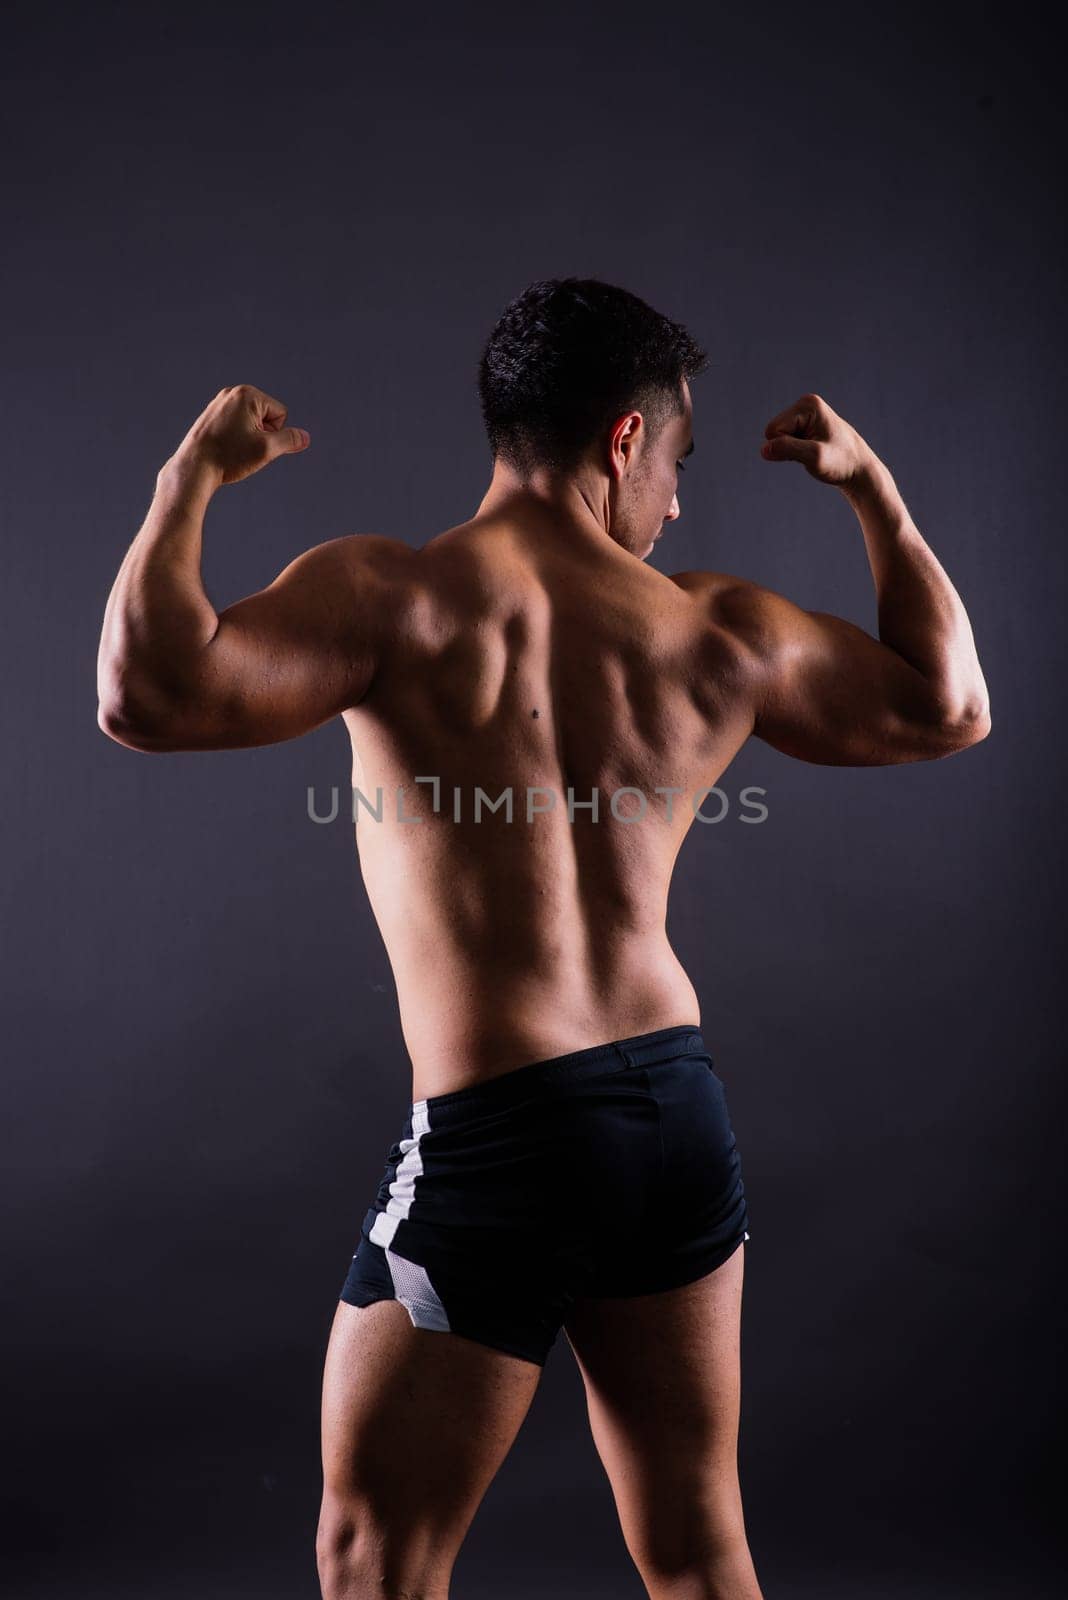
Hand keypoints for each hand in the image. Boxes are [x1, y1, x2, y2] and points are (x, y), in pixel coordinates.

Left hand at [166, 384, 310, 486]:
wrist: (194, 467)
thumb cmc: (229, 456)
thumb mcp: (267, 450)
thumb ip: (290, 440)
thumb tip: (305, 437)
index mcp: (247, 394)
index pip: (280, 414)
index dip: (274, 435)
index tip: (253, 444)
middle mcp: (232, 393)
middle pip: (266, 417)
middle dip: (262, 435)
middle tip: (242, 448)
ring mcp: (219, 403)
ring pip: (251, 423)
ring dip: (249, 438)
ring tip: (231, 449)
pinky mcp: (211, 415)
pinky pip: (237, 426)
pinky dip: (235, 439)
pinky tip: (223, 448)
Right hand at [759, 393, 872, 488]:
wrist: (859, 470)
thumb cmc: (841, 462)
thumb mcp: (815, 457)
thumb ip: (788, 450)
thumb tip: (764, 450)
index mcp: (808, 405)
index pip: (774, 429)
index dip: (787, 447)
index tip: (812, 450)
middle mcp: (805, 405)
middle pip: (773, 431)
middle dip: (788, 448)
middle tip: (812, 454)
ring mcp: (804, 415)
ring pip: (777, 438)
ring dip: (792, 452)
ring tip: (814, 453)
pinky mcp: (804, 426)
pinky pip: (784, 441)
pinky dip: (794, 452)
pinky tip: (812, 452)